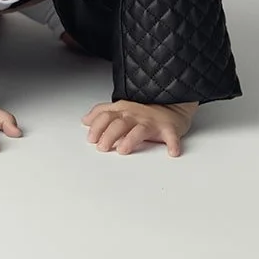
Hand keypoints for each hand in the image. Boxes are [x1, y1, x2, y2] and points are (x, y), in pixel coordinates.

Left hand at [81, 100, 195, 155]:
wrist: (170, 105)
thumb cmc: (143, 111)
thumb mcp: (120, 107)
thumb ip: (101, 113)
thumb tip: (85, 121)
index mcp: (123, 111)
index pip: (106, 116)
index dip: (97, 127)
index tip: (91, 138)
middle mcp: (135, 116)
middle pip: (119, 124)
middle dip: (109, 135)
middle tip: (102, 147)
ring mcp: (152, 122)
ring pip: (140, 130)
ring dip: (131, 140)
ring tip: (124, 149)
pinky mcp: (169, 129)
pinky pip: (172, 136)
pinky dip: (173, 144)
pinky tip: (172, 152)